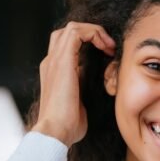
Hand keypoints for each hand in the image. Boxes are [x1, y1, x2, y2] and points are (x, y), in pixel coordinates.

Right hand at [32, 21, 115, 146]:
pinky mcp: (62, 61)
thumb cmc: (68, 124)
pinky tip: (105, 48)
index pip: (67, 44)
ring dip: (95, 32)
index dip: (89, 42)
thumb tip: (96, 77)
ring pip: (72, 28)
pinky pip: (76, 32)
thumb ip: (82, 85)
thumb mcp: (79, 100)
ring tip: (108, 46)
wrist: (55, 132)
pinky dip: (94, 34)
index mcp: (54, 71)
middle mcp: (51, 62)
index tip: (107, 54)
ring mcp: (54, 60)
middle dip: (91, 34)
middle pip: (67, 32)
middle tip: (108, 47)